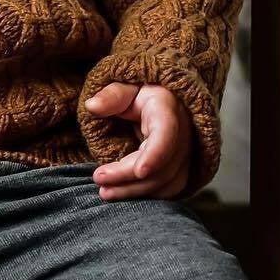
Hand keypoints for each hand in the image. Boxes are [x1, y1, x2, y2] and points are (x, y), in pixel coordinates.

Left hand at [84, 82, 192, 199]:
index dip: (156, 155)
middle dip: (130, 177)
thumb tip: (91, 105)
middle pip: (163, 165)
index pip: (167, 133)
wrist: (163, 99)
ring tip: (105, 192)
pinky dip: (147, 194)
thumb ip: (111, 96)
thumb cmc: (140, 92)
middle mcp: (184, 133)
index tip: (139, 171)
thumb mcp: (125, 86)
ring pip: (167, 181)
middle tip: (98, 179)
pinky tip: (124, 193)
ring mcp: (187, 152)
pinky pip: (170, 188)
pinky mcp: (184, 167)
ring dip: (136, 191)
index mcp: (169, 108)